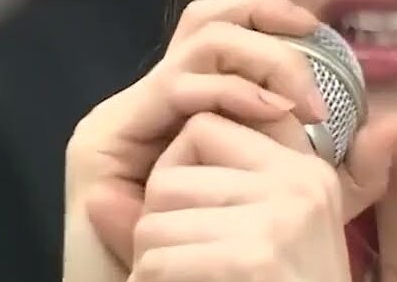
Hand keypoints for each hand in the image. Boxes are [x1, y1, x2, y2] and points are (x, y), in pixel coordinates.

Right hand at [60, 0, 396, 280]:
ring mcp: (128, 115)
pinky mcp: (104, 138)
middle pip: (205, 17)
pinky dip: (232, 91)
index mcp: (194, 108)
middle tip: (312, 37)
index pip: (228, 32)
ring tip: (303, 99)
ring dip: (261, 59)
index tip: (324, 32)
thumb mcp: (304, 209)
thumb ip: (348, 173)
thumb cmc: (228, 265)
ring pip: (197, 41)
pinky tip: (273, 114)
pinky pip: (176, 86)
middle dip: (263, 15)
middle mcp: (156, 101)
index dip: (272, 15)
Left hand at [127, 111, 396, 281]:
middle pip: (170, 177)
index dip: (178, 173)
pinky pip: (159, 260)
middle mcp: (297, 184)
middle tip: (180, 263)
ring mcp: (278, 219)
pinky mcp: (253, 257)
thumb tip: (92, 198)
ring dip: (152, 262)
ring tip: (180, 280)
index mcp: (304, 171)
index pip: (204, 129)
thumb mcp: (267, 238)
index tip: (191, 218)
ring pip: (154, 221)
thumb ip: (204, 200)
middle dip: (158, 224)